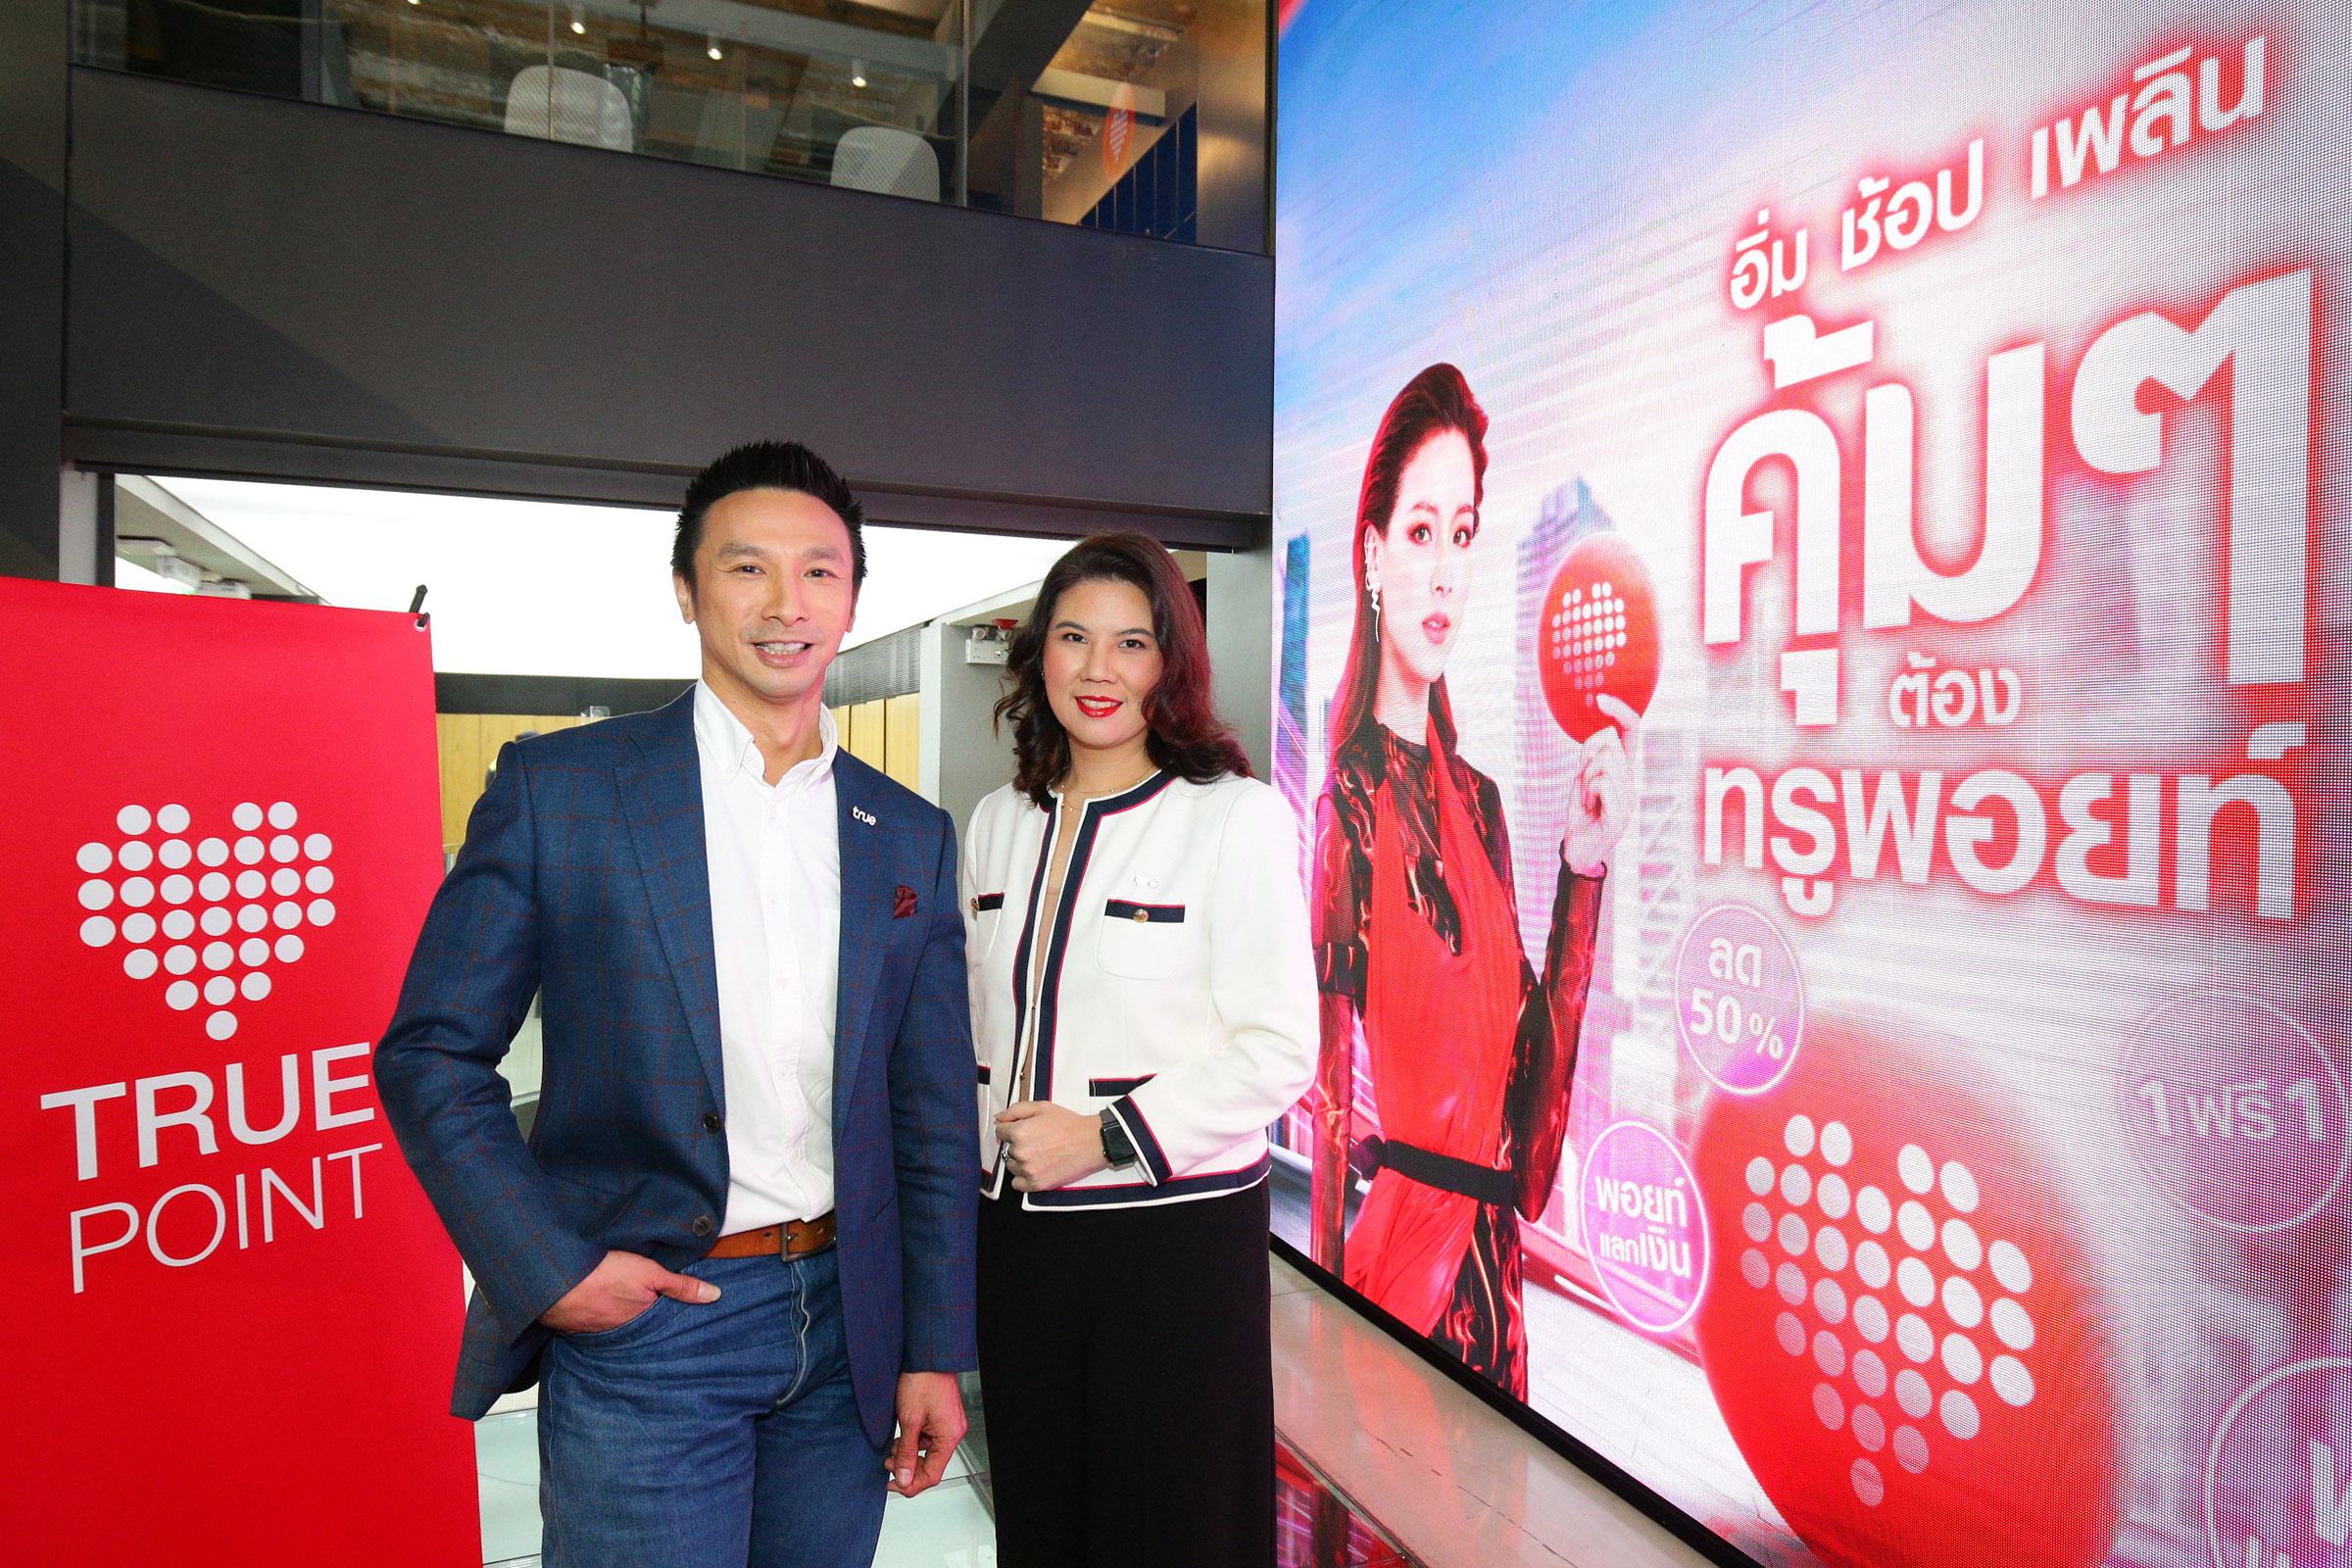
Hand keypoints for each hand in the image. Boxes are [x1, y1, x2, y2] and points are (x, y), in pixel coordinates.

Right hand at [538, 1249, 718, 1333]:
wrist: (554, 1280)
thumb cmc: (603, 1274)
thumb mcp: (650, 1274)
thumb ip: (681, 1286)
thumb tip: (715, 1296)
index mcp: (641, 1321)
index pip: (661, 1324)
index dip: (668, 1317)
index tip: (679, 1317)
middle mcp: (620, 1333)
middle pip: (639, 1328)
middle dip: (646, 1325)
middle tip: (651, 1313)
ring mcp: (596, 1332)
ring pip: (617, 1329)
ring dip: (621, 1321)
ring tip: (625, 1310)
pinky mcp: (576, 1327)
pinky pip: (594, 1327)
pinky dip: (599, 1319)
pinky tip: (600, 1310)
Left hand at [888, 1372, 966, 1496]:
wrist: (926, 1356)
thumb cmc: (922, 1380)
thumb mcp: (909, 1420)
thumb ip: (906, 1453)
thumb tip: (903, 1478)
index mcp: (949, 1436)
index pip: (932, 1475)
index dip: (911, 1484)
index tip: (893, 1484)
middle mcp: (953, 1432)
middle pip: (931, 1465)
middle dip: (908, 1469)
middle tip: (888, 1465)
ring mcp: (948, 1425)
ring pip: (928, 1452)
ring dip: (909, 1455)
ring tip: (892, 1449)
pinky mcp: (942, 1418)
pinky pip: (929, 1440)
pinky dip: (914, 1442)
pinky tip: (901, 1438)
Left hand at [995, 1100, 1110, 1191]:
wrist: (1091, 1142)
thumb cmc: (1069, 1125)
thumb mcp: (1042, 1108)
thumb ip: (1016, 1110)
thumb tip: (999, 1118)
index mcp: (1020, 1132)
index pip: (1000, 1132)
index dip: (1009, 1129)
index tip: (1019, 1131)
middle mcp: (1021, 1152)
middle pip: (1006, 1149)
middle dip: (1016, 1144)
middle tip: (1035, 1141)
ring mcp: (1028, 1170)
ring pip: (1011, 1166)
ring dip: (1020, 1161)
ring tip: (1038, 1154)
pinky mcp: (1037, 1184)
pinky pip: (1017, 1184)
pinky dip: (1022, 1178)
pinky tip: (1034, 1168)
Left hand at [1560, 694, 1636, 877]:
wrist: (1579, 850)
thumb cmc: (1582, 814)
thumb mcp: (1581, 778)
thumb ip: (1592, 756)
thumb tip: (1606, 731)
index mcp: (1624, 771)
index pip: (1631, 733)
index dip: (1620, 712)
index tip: (1601, 698)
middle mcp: (1631, 782)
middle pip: (1609, 745)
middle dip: (1587, 760)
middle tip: (1584, 787)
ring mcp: (1629, 799)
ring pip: (1605, 763)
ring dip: (1586, 780)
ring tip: (1588, 801)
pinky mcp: (1621, 816)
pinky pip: (1603, 785)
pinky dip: (1589, 793)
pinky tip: (1591, 809)